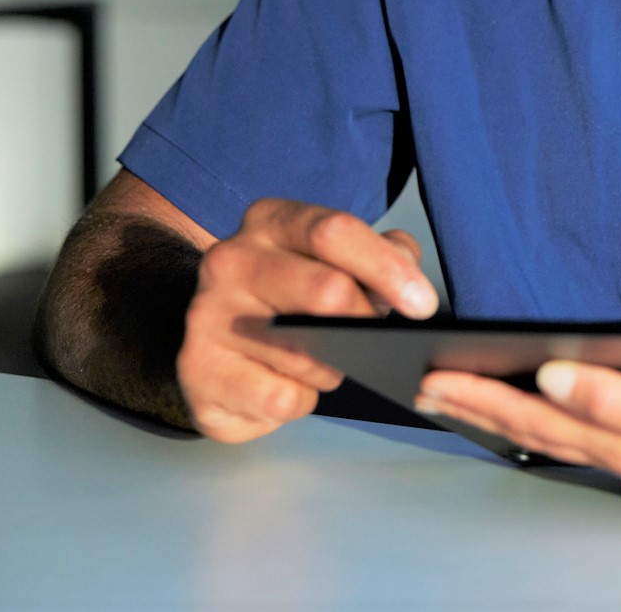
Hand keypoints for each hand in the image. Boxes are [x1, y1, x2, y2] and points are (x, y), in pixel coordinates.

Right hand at [178, 197, 437, 442]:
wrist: (220, 337)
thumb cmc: (293, 295)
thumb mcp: (340, 260)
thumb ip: (383, 257)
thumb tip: (409, 284)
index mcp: (271, 221)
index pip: (335, 232)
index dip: (387, 269)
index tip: (423, 305)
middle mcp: (231, 260)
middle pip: (325, 291)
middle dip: (364, 324)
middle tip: (377, 342)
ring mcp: (205, 316)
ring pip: (305, 354)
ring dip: (332, 368)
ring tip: (324, 362)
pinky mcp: (197, 372)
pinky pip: (279, 398)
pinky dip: (301, 400)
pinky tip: (289, 387)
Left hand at [413, 364, 620, 543]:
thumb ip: (619, 398)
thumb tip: (549, 375)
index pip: (536, 416)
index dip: (482, 396)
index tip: (433, 375)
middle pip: (540, 430)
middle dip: (483, 407)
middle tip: (433, 388)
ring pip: (566, 438)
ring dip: (517, 418)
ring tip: (481, 402)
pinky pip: (600, 441)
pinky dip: (566, 426)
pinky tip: (569, 420)